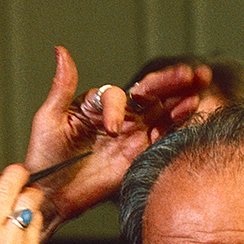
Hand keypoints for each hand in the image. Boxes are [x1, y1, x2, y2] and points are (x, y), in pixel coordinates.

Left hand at [21, 47, 211, 233]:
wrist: (52, 193)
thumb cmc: (45, 155)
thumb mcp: (50, 118)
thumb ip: (62, 86)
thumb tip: (60, 50)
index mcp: (98, 104)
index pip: (117, 95)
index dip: (116, 106)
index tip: (110, 128)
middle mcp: (119, 115)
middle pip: (149, 93)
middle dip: (170, 82)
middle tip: (191, 73)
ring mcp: (133, 135)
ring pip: (162, 110)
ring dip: (180, 97)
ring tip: (198, 89)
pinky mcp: (141, 154)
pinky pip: (164, 136)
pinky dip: (178, 123)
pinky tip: (192, 109)